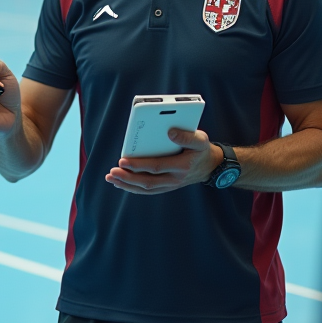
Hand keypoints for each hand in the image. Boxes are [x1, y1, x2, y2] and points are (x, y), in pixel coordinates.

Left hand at [105, 129, 222, 194]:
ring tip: (111, 178)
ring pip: (146, 189)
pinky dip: (133, 188)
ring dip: (127, 185)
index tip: (122, 160)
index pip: (157, 167)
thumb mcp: (201, 140)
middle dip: (128, 178)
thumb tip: (169, 132)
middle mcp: (175, 179)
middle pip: (147, 182)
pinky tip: (122, 183)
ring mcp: (170, 185)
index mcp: (182, 166)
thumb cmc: (202, 149)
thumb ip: (187, 136)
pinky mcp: (166, 186)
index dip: (139, 165)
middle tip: (112, 172)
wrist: (210, 166)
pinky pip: (148, 190)